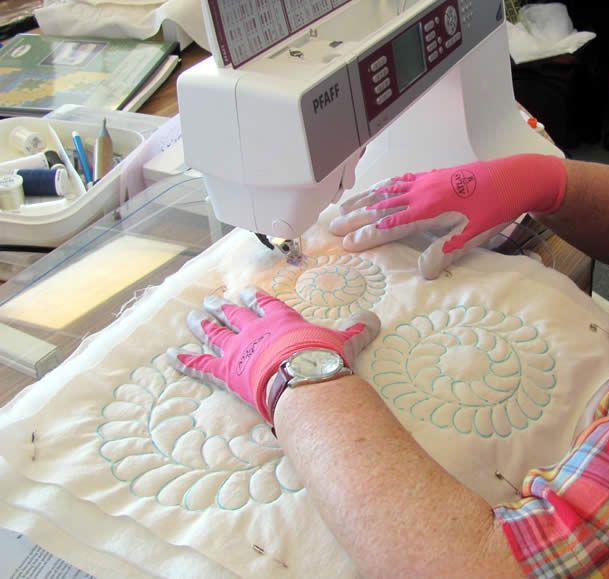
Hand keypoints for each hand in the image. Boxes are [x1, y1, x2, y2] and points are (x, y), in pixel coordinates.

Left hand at [167, 287, 379, 422]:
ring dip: (201, 325)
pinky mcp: (225, 373)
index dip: (254, 298)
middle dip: (221, 307)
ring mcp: (237, 350)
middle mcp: (254, 330)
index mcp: (280, 320)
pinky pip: (199, 366)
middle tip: (210, 301)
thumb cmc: (325, 359)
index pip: (264, 304)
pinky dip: (185, 361)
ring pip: (213, 333)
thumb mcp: (346, 340)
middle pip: (232, 314)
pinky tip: (170, 356)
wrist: (304, 379)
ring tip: (191, 318)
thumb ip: (357, 328)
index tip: (245, 292)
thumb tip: (375, 318)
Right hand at [329, 154, 566, 278]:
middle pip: (380, 206)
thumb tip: (421, 272)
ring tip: (341, 209)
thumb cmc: (495, 209)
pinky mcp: (432, 176)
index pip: (390, 224)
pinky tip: (373, 191)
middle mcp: (421, 193)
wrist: (512, 178)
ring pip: (385, 191)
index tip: (347, 244)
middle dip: (354, 218)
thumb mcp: (475, 235)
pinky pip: (399, 180)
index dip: (368, 235)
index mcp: (428, 210)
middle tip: (330, 228)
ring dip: (362, 201)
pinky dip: (381, 187)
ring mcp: (425, 182)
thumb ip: (446, 251)